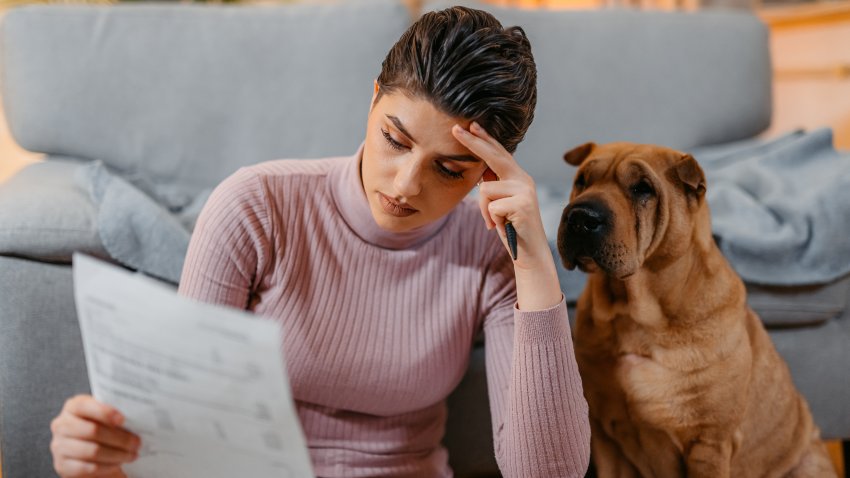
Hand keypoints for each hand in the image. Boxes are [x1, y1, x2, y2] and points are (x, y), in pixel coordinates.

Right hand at [50, 394, 139, 477]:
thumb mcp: (105, 416)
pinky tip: (119, 463)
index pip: (83, 406)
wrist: (90, 451)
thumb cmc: (102, 427)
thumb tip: (137, 415)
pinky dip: (108, 466)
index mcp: (73, 407)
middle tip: (137, 442)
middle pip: (92, 431)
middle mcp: (62, 425)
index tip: (123, 419)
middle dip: (119, 438)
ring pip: (92, 451)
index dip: (104, 412)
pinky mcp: (63, 465)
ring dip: (117, 454)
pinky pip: (88, 468)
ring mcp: (59, 446)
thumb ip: (114, 414)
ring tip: (132, 454)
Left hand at [451, 121, 548, 269]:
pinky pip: (490, 206)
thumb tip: (480, 171)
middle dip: (473, 143)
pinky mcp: (522, 205)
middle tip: (455, 129)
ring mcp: (524, 191)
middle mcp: (524, 179)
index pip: (499, 153)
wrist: (529, 254)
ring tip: (497, 222)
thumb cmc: (511, 228)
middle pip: (494, 157)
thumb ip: (494, 185)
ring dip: (484, 210)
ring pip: (485, 189)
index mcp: (519, 177)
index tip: (471, 125)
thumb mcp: (500, 204)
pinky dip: (491, 219)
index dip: (485, 139)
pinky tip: (503, 226)